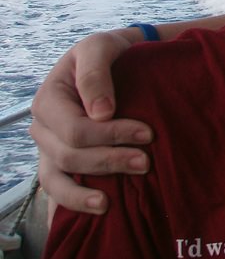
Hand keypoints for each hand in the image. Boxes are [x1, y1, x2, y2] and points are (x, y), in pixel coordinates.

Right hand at [29, 31, 153, 214]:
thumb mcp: (100, 48)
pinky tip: (94, 209)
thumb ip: (96, 75)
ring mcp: (48, 147)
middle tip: (145, 162)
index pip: (75, 129)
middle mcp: (43, 127)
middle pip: (70, 156)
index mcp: (48, 100)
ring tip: (111, 203)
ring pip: (57, 179)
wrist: (111, 60)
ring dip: (84, 193)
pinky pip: (57, 188)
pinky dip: (71, 202)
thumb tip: (101, 112)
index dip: (111, 135)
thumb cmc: (106, 53)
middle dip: (109, 161)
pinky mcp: (59, 161)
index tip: (147, 133)